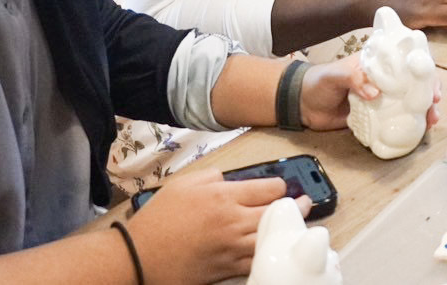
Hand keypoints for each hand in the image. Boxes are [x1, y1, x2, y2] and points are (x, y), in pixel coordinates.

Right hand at [129, 168, 288, 281]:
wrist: (141, 257)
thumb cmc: (160, 218)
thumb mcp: (184, 183)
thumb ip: (213, 176)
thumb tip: (232, 180)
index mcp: (223, 196)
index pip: (269, 188)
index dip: (280, 186)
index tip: (280, 187)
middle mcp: (233, 222)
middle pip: (277, 213)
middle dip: (296, 207)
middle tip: (305, 204)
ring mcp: (233, 249)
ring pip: (273, 240)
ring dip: (289, 233)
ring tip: (300, 228)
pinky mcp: (228, 269)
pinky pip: (257, 262)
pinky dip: (270, 256)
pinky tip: (276, 250)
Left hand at [299, 53, 442, 131]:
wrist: (302, 104)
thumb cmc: (319, 81)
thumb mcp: (335, 74)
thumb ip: (353, 79)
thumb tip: (375, 93)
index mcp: (377, 64)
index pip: (406, 62)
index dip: (422, 69)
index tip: (431, 82)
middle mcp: (384, 80)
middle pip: (414, 83)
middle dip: (429, 92)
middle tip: (436, 104)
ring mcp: (382, 100)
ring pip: (410, 102)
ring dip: (424, 110)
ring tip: (432, 120)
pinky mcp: (376, 118)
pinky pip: (396, 121)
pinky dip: (409, 125)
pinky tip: (419, 131)